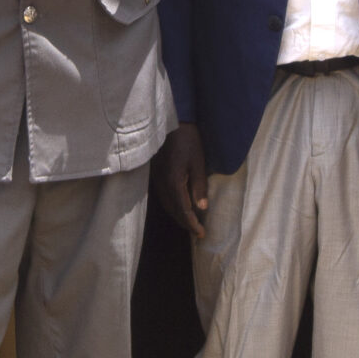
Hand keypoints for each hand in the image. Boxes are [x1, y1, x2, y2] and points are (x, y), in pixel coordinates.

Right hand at [154, 123, 208, 237]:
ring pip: (167, 206)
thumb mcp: (198, 162)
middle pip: (173, 211)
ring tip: (191, 223)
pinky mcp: (156, 176)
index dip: (192, 224)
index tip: (201, 234)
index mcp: (173, 182)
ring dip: (178, 216)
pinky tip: (180, 207)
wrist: (172, 123)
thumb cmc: (188, 140)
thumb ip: (199, 186)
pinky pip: (164, 198)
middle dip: (185, 224)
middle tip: (198, 233)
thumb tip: (202, 209)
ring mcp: (157, 180)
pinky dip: (173, 207)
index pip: (183, 210)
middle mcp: (162, 184)